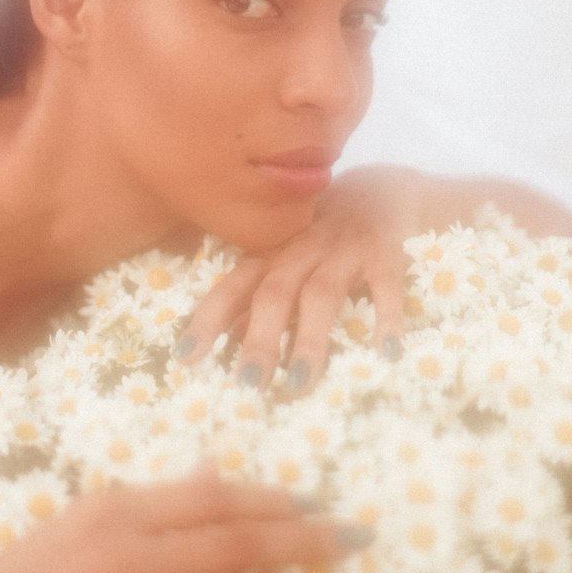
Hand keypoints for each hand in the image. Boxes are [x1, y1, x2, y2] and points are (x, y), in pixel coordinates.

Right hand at [0, 468, 363, 572]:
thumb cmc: (31, 570)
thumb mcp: (86, 516)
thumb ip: (155, 500)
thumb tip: (217, 472)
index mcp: (119, 512)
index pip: (213, 500)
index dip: (272, 502)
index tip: (316, 505)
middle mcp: (128, 560)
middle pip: (236, 549)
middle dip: (304, 546)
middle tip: (352, 544)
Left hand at [177, 166, 425, 393]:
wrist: (383, 187)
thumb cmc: (320, 235)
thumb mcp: (285, 258)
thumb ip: (258, 296)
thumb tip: (222, 346)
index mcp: (271, 253)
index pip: (233, 287)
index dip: (208, 320)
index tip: (186, 358)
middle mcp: (300, 249)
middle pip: (274, 294)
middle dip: (259, 338)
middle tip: (248, 384)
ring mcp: (341, 248)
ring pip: (321, 294)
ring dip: (308, 339)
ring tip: (299, 383)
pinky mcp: (383, 250)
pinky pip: (384, 284)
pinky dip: (386, 316)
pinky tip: (386, 352)